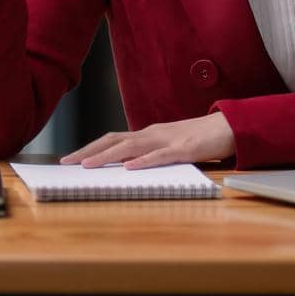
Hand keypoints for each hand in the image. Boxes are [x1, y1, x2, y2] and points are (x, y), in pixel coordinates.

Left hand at [60, 112, 234, 169]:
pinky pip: (160, 156)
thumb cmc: (199, 139)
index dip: (90, 148)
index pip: (112, 139)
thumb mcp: (169, 147)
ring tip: (87, 166)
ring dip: (107, 156)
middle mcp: (152, 133)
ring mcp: (167, 139)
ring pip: (131, 147)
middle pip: (114, 140)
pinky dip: (143, 161)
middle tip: (66, 163)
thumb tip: (126, 168)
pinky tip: (129, 168)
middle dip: (88, 151)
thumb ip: (150, 154)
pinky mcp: (184, 148)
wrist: (228, 127)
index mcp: (148, 134)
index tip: (70, 159)